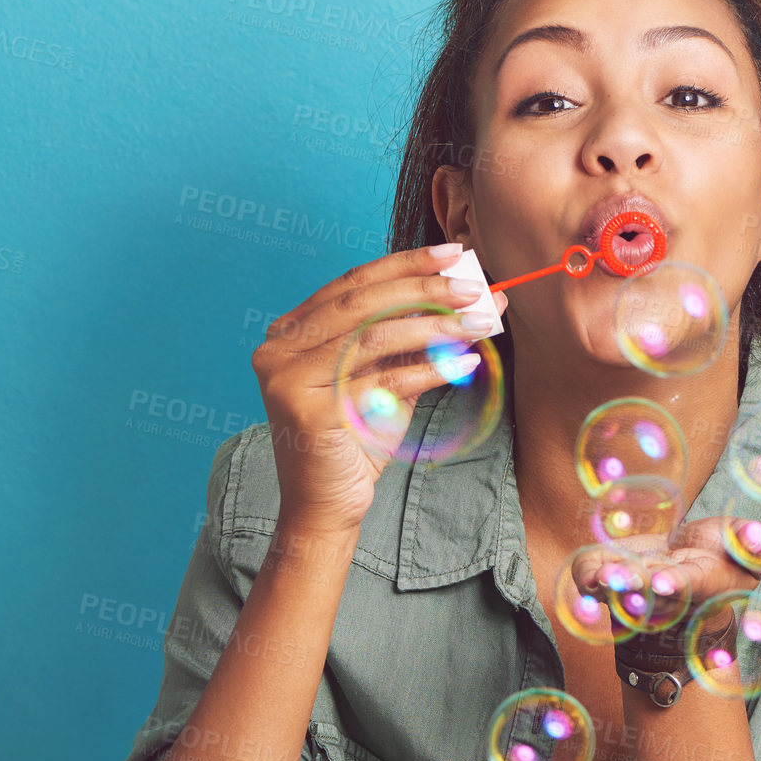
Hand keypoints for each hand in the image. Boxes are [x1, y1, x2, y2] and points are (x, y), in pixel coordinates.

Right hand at [250, 243, 507, 535]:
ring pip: (372, 337)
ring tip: (480, 323)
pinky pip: (381, 381)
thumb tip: (476, 298)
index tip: (453, 254)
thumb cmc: (359, 439)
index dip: (405, 264)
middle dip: (424, 289)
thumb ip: (416, 338)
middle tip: (473, 287)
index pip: (354, 283)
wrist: (329, 506)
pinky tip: (465, 364)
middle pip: (362, 303)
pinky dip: (429, 370)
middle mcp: (280, 348)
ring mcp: (288, 379)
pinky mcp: (309, 412)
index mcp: (292, 330)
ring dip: (435, 326)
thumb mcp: (387, 378)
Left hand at [572, 516, 760, 649]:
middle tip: (616, 574)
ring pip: (615, 591)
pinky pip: (592, 578)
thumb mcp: (750, 550)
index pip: (687, 585)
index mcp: (700, 584)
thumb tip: (757, 536)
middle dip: (631, 584)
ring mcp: (635, 587)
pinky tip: (589, 567)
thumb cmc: (725, 557)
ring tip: (598, 574)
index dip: (674, 583)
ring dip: (605, 584)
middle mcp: (664, 592)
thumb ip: (756, 546)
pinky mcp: (613, 576)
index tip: (662, 581)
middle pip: (645, 592)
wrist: (692, 563)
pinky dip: (586, 572)